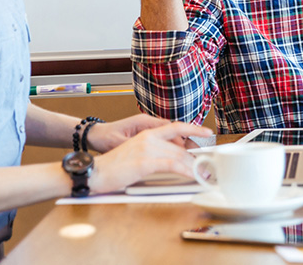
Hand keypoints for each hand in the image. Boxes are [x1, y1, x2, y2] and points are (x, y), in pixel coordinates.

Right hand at [87, 121, 212, 194]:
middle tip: (207, 167)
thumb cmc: (112, 167)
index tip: (208, 132)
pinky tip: (192, 176)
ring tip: (203, 174)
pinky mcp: (145, 162)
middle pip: (180, 146)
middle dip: (196, 158)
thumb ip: (153, 153)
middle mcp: (148, 138)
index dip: (194, 128)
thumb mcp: (135, 154)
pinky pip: (172, 165)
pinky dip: (185, 171)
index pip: (175, 126)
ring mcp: (147, 149)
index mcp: (146, 134)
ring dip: (194, 167)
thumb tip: (170, 160)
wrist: (94, 172)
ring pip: (178, 155)